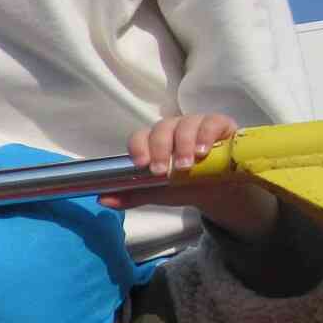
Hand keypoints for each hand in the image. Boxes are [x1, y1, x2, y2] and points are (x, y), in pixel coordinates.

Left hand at [106, 114, 275, 240]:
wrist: (220, 189)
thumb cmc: (186, 185)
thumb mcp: (159, 192)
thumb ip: (133, 195)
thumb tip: (102, 200)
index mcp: (155, 142)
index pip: (140, 136)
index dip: (138, 147)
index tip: (141, 165)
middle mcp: (173, 129)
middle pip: (161, 128)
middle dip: (160, 149)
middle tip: (162, 171)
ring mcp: (197, 124)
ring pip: (185, 124)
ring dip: (183, 145)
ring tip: (186, 166)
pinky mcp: (220, 125)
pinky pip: (211, 122)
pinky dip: (206, 135)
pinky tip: (204, 151)